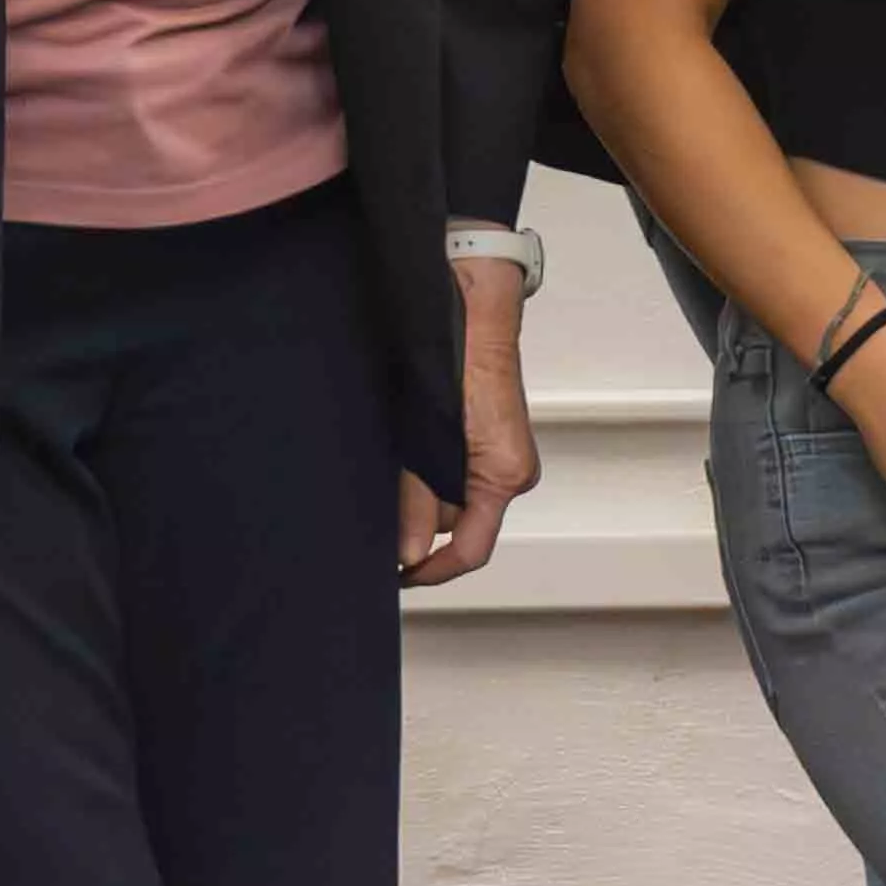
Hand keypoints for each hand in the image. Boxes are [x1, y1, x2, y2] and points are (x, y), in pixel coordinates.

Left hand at [401, 257, 547, 585]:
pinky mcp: (484, 442)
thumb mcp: (425, 442)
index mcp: (505, 476)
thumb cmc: (455, 359)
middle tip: (376, 489)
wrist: (469, 307)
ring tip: (391, 452)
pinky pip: (449, 473)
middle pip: (453, 522)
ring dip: (414, 485)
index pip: (471, 549)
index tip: (394, 577)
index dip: (431, 571)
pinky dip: (422, 468)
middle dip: (412, 512)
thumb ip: (415, 499)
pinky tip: (404, 445)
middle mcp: (509, 473)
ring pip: (446, 497)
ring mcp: (499, 458)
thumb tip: (405, 552)